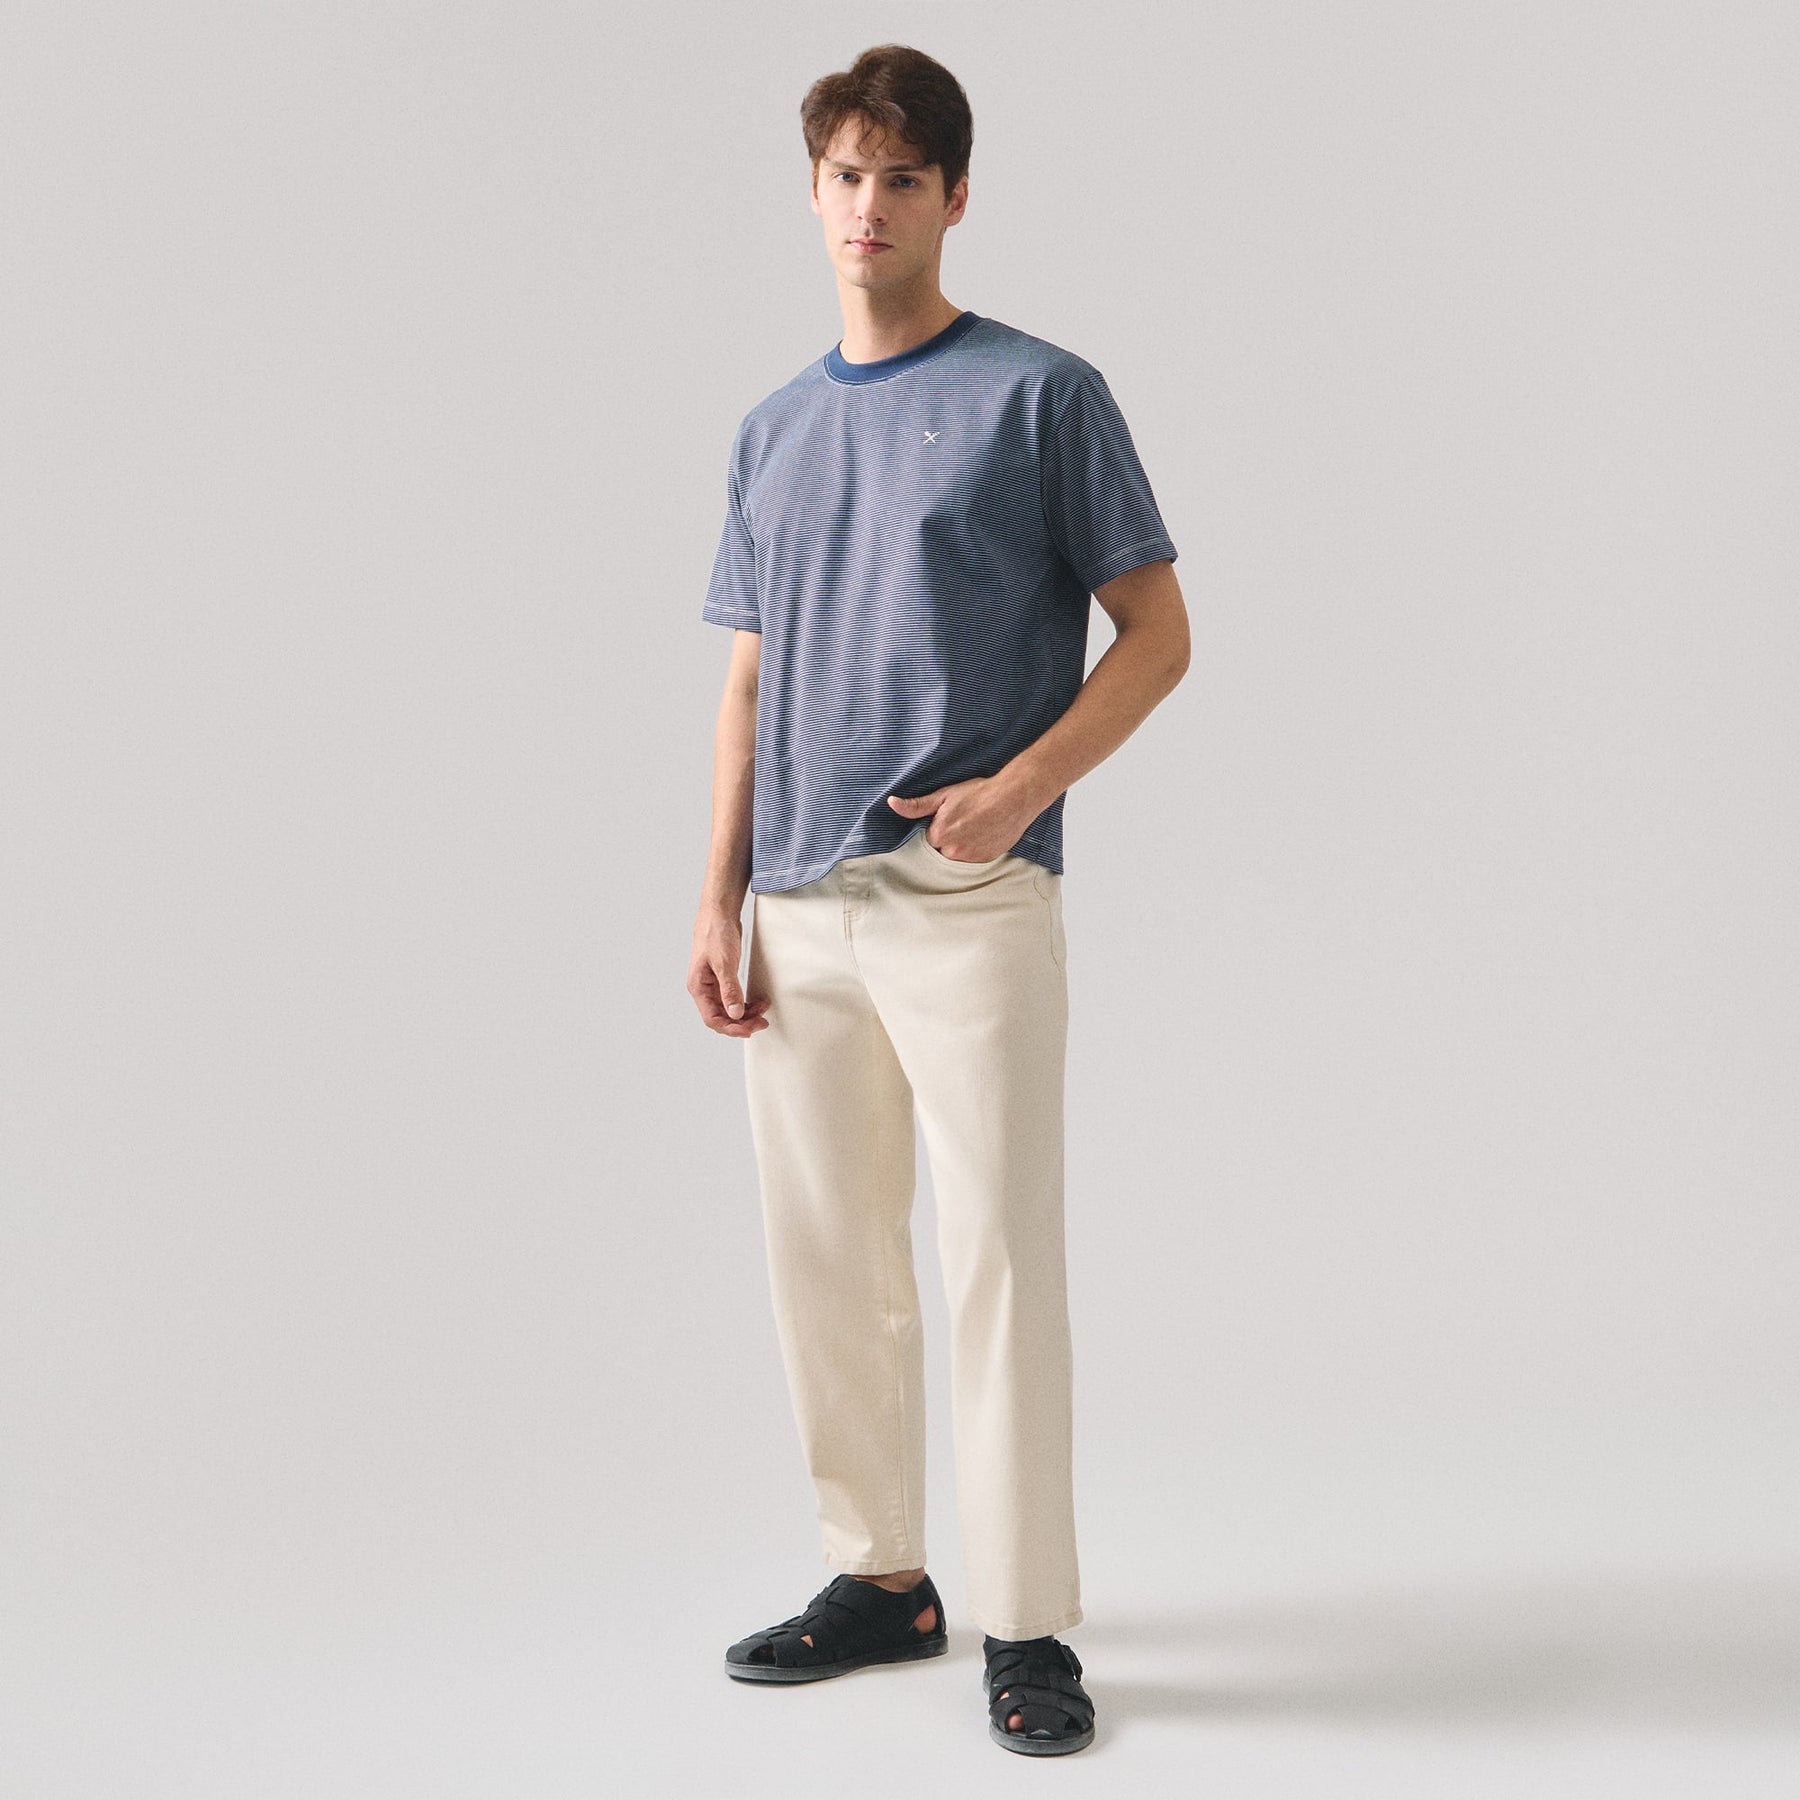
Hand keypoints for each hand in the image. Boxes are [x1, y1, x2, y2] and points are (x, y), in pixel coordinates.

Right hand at [688, 912, 770, 1036]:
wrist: (719, 912)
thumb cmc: (716, 933)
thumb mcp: (724, 962)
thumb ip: (730, 989)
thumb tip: (735, 1013)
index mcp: (698, 987)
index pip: (712, 1018)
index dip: (731, 1028)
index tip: (749, 1029)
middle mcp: (704, 988)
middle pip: (722, 1016)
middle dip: (741, 1022)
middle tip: (762, 1022)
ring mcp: (713, 984)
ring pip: (729, 1008)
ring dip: (745, 1013)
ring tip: (763, 1010)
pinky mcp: (723, 978)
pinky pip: (733, 997)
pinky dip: (745, 1002)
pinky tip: (757, 1002)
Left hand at [885, 776, 1034, 862]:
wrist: (1013, 797)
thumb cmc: (978, 793)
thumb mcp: (944, 795)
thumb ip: (916, 805)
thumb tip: (891, 803)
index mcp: (938, 835)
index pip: (929, 840)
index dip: (937, 829)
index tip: (948, 820)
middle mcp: (952, 851)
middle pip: (942, 851)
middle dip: (949, 840)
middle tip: (964, 823)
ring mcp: (970, 857)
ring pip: (958, 856)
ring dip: (962, 847)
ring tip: (975, 828)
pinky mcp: (986, 860)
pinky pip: (974, 860)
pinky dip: (977, 850)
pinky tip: (984, 834)